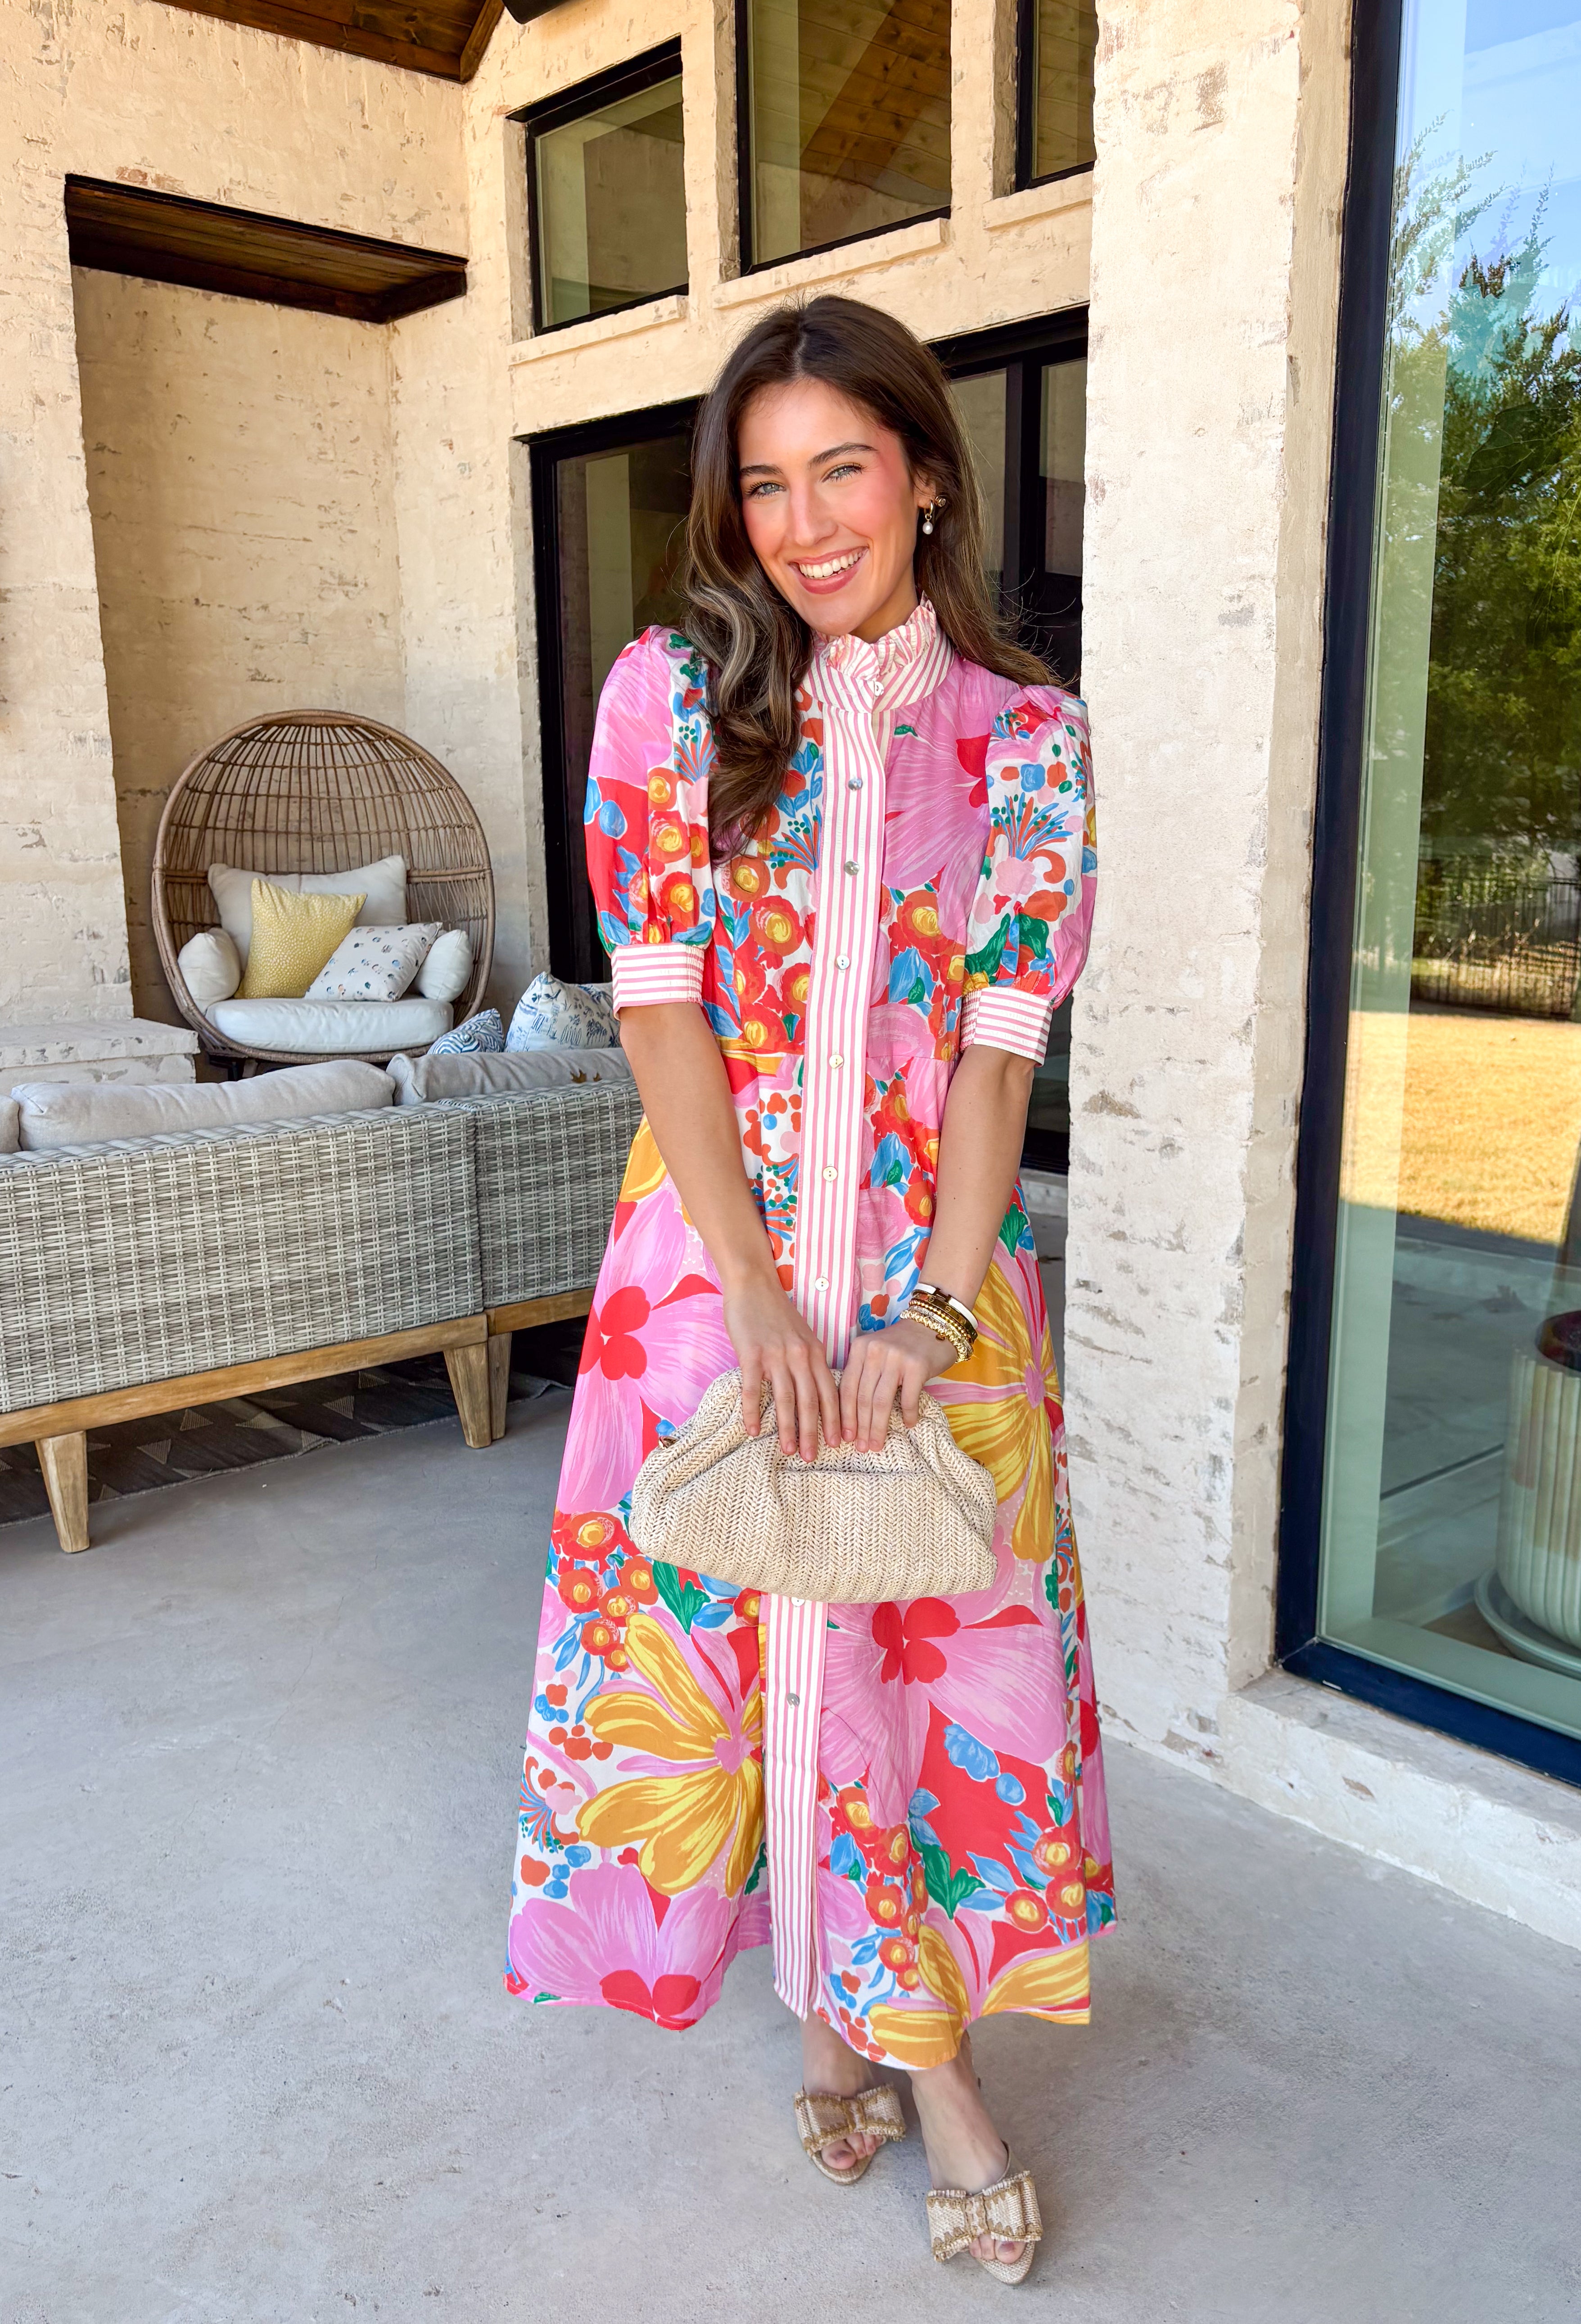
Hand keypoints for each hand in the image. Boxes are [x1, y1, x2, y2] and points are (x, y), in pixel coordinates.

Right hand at [723, 1273, 840, 1460]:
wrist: (753, 1284)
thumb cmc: (777, 1311)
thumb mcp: (804, 1335)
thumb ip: (810, 1359)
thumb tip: (815, 1388)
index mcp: (815, 1352)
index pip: (830, 1392)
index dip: (836, 1419)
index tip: (840, 1441)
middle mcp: (800, 1355)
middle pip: (810, 1401)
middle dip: (813, 1432)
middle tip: (812, 1456)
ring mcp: (776, 1355)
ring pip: (785, 1399)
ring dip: (787, 1428)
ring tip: (788, 1451)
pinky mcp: (751, 1354)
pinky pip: (753, 1389)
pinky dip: (753, 1412)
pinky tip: (752, 1430)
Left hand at [839, 1317, 955, 1451]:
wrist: (934, 1324)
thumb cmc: (902, 1344)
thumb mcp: (875, 1352)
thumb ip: (863, 1374)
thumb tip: (853, 1416)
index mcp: (860, 1349)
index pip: (848, 1388)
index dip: (845, 1416)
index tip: (845, 1437)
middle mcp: (875, 1352)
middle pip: (863, 1398)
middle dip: (861, 1427)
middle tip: (862, 1448)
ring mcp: (896, 1358)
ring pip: (881, 1402)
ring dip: (878, 1427)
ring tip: (877, 1444)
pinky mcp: (917, 1366)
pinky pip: (908, 1398)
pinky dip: (907, 1415)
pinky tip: (908, 1425)